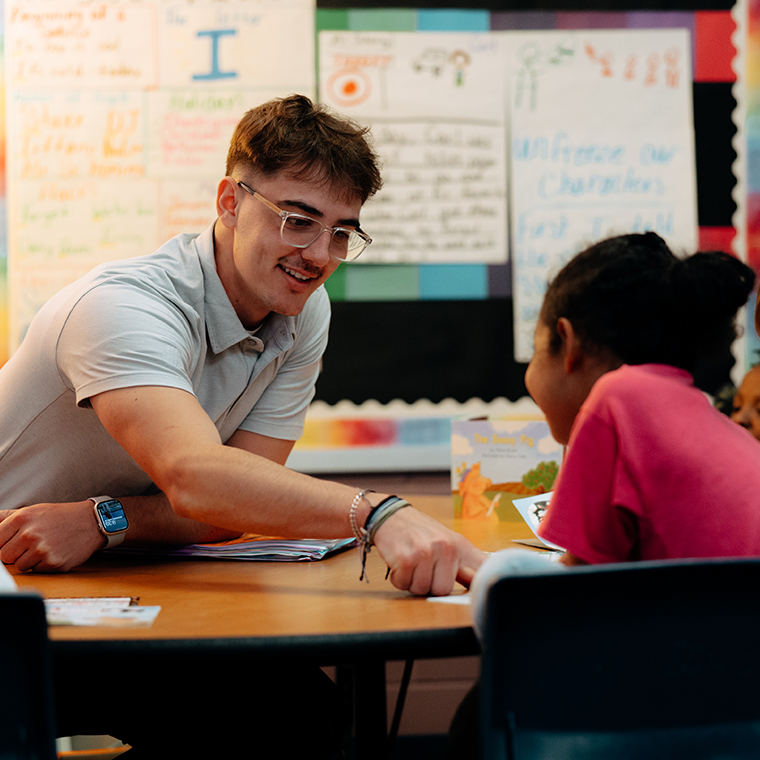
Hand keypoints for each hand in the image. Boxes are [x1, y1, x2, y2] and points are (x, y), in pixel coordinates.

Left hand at [0, 501, 103, 571]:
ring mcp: (41, 550)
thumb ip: (6, 518)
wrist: (91, 522)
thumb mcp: (33, 510)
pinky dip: (43, 564)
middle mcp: (30, 534)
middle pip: (4, 556)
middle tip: (31, 544)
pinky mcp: (52, 563)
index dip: (3, 543)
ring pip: (20, 566)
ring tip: (45, 546)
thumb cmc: (61, 516)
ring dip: (30, 559)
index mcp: (22, 518)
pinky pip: (36, 570)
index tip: (11, 543)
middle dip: (15, 553)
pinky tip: (54, 552)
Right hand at [371, 507, 486, 596]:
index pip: (482, 566)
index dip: (488, 581)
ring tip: (411, 563)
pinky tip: (399, 563)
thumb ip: (460, 565)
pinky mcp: (405, 559)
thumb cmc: (418, 531)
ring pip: (422, 590)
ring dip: (412, 581)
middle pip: (443, 590)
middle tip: (422, 566)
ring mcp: (425, 553)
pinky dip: (398, 578)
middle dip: (430, 584)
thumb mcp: (444, 541)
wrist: (389, 515)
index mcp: (459, 544)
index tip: (495, 588)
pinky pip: (404, 584)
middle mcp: (445, 547)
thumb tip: (476, 584)